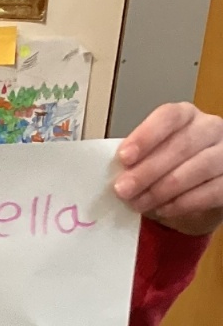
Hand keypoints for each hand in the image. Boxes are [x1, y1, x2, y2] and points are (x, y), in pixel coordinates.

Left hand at [114, 102, 222, 237]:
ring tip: (139, 203)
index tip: (124, 157)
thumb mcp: (147, 161)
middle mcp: (209, 128)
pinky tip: (164, 209)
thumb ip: (134, 162)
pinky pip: (211, 191)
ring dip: (163, 189)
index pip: (169, 117)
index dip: (146, 136)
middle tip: (123, 190)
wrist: (192, 196)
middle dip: (148, 171)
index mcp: (185, 116)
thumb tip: (114, 174)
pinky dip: (184, 203)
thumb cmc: (165, 172)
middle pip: (181, 145)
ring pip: (198, 168)